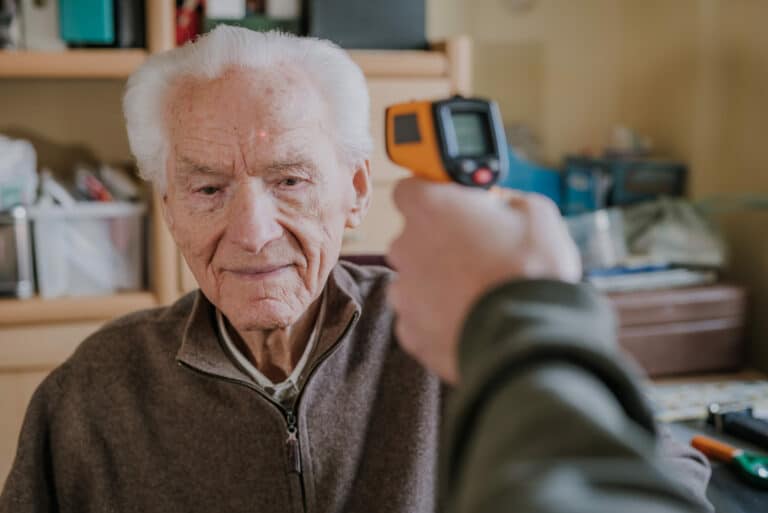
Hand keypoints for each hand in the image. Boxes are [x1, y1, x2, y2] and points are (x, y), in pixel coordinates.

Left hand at [387, 178, 580, 382]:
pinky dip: (440, 318)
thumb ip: (506, 200)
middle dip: (440, 242)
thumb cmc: (532, 270)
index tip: (455, 205)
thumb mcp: (536, 213)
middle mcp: (405, 247)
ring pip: (416, 280)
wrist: (529, 341)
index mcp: (430, 208)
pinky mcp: (409, 331)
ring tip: (479, 294)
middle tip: (479, 254)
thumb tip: (499, 204)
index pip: (409, 189)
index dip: (433, 196)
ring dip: (439, 283)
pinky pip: (421, 317)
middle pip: (413, 237)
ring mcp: (404, 292)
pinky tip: (471, 319)